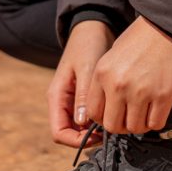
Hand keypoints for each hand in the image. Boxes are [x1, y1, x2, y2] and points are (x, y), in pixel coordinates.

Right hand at [47, 19, 113, 147]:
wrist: (93, 30)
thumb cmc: (88, 45)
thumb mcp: (87, 68)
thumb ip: (83, 95)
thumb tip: (82, 123)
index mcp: (57, 96)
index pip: (59, 132)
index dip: (76, 141)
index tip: (98, 137)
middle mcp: (62, 102)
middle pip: (69, 134)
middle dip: (87, 138)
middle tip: (110, 132)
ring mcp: (73, 101)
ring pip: (80, 129)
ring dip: (95, 131)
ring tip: (114, 122)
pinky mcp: (84, 98)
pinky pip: (89, 118)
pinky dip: (100, 120)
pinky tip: (114, 114)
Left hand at [86, 15, 171, 134]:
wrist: (170, 26)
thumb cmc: (143, 37)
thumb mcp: (113, 55)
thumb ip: (106, 81)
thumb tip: (106, 105)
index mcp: (102, 74)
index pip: (93, 112)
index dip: (103, 117)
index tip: (112, 115)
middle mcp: (118, 86)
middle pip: (112, 125)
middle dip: (120, 125)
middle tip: (129, 117)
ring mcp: (141, 93)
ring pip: (134, 128)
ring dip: (139, 124)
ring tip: (144, 113)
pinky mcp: (163, 97)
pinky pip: (155, 123)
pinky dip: (155, 121)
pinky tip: (157, 110)